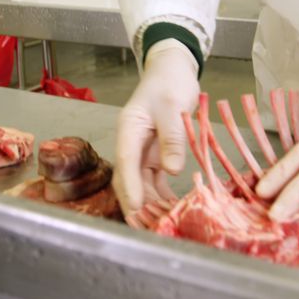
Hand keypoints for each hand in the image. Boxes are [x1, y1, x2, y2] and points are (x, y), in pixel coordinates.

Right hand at [113, 39, 200, 219]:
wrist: (173, 70)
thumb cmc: (169, 82)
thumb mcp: (172, 106)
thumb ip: (172, 137)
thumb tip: (172, 169)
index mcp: (129, 128)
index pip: (126, 162)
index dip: (130, 186)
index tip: (137, 207)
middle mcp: (132, 142)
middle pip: (130, 179)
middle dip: (137, 204)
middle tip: (148, 228)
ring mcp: (143, 150)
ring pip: (142, 183)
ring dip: (150, 203)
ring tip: (161, 224)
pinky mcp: (155, 154)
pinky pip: (155, 179)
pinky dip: (161, 194)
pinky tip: (171, 208)